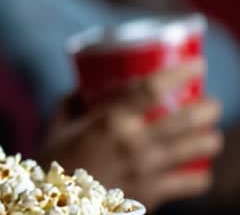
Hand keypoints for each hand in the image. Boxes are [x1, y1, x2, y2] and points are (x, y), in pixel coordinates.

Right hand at [38, 60, 222, 210]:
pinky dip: (200, 174)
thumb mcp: (59, 126)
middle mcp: (133, 143)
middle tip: (211, 103)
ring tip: (209, 134)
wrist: (56, 205)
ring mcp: (146, 170)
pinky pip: (192, 182)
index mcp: (109, 121)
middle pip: (187, 119)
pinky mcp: (153, 194)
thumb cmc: (54, 162)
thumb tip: (84, 88)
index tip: (197, 65)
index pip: (152, 89)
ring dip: (210, 139)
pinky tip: (197, 170)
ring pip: (198, 149)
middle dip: (208, 108)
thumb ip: (73, 104)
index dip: (180, 74)